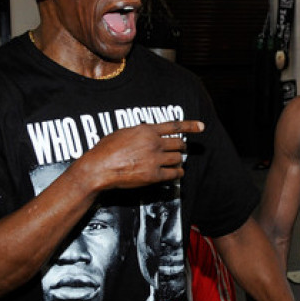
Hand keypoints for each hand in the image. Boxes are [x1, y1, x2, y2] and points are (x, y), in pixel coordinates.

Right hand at [75, 120, 203, 191]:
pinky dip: (177, 173)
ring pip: (178, 158)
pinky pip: (174, 174)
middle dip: (181, 146)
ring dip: (178, 160)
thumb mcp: (123, 132)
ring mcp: (155, 159)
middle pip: (179, 143)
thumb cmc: (106, 150)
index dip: (190, 126)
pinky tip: (176, 173)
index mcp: (147, 130)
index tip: (201, 127)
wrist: (99, 168)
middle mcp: (154, 143)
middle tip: (181, 149)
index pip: (174, 125)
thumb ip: (140, 131)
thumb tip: (149, 132)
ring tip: (175, 161)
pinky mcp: (154, 175)